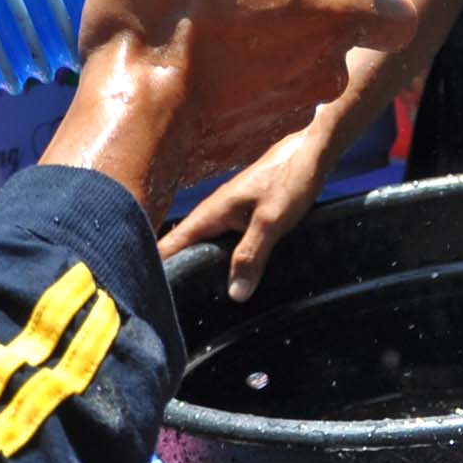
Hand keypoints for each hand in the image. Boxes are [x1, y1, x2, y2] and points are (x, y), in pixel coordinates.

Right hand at [45, 0, 414, 211]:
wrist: (121, 124)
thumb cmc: (168, 20)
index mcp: (333, 16)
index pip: (398, 16)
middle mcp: (325, 72)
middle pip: (337, 37)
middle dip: (299, 11)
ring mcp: (288, 115)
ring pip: (295, 71)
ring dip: (264, 48)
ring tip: (207, 20)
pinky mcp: (247, 144)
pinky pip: (256, 105)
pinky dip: (233, 85)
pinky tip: (188, 63)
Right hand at [160, 98, 351, 300]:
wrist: (312, 152)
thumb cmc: (290, 180)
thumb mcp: (270, 222)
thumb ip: (250, 256)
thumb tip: (234, 295)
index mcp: (210, 213)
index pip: (169, 245)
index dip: (157, 270)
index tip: (151, 299)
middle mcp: (212, 213)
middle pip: (183, 248)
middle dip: (177, 273)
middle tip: (173, 309)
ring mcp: (227, 213)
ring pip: (204, 245)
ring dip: (200, 266)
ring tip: (196, 300)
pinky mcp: (243, 215)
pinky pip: (223, 240)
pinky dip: (221, 258)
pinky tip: (229, 276)